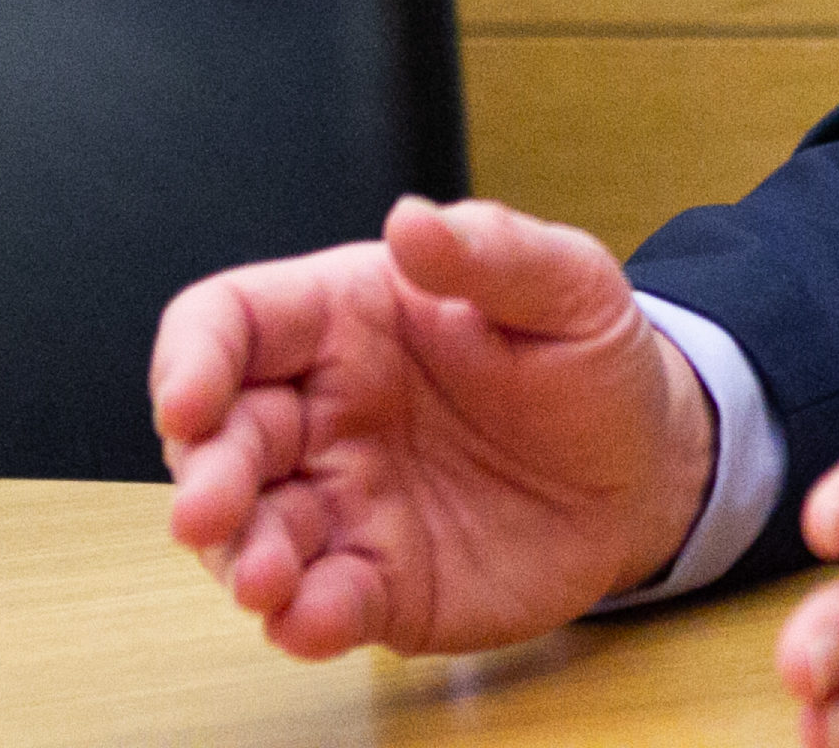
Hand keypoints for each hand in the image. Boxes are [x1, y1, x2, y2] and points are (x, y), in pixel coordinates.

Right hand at [150, 196, 717, 658]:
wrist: (650, 467)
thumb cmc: (590, 362)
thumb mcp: (570, 287)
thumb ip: (493, 251)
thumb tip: (412, 220)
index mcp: (348, 321)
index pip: (230, 323)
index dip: (191, 358)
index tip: (189, 399)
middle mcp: (323, 414)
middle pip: (219, 438)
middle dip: (204, 477)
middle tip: (211, 513)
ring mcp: (343, 502)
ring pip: (250, 533)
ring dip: (240, 558)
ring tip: (266, 579)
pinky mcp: (376, 580)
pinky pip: (319, 603)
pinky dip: (304, 617)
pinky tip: (316, 618)